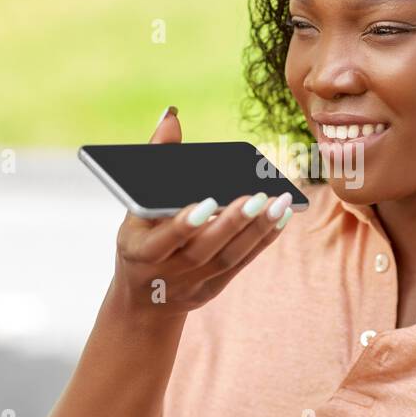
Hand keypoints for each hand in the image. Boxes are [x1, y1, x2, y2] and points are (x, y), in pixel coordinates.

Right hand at [108, 106, 294, 317]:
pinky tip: (281, 217)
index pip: (164, 239)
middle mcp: (165, 272)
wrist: (143, 301)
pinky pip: (241, 264)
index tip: (208, 203)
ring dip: (256, 230)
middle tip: (256, 197)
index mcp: (140, 250)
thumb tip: (171, 116)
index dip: (185, 225)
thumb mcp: (134, 206)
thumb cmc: (140, 237)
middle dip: (231, 224)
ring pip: (228, 258)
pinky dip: (262, 240)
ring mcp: (192, 284)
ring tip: (279, 203)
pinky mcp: (213, 289)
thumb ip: (155, 161)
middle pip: (203, 249)